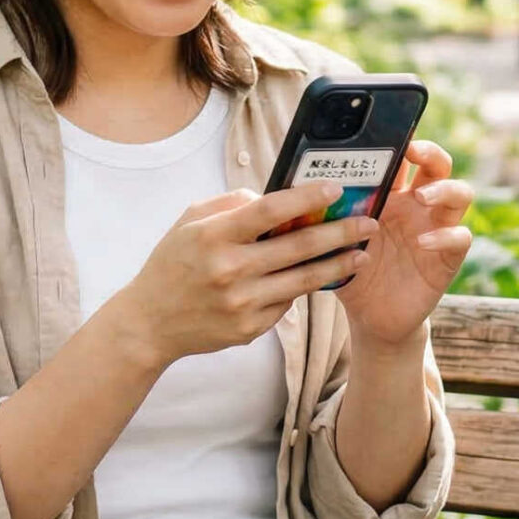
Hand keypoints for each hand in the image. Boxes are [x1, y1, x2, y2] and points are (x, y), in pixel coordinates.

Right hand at [106, 183, 379, 368]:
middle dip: (340, 232)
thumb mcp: (189, 222)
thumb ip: (231, 204)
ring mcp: (242, 304)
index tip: (335, 188)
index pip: (270, 210)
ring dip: (338, 265)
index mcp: (214, 236)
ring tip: (362, 253)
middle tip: (369, 223)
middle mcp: (230, 271)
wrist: (149, 324)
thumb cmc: (172, 264)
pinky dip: (301, 289)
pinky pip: (286, 304)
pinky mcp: (249, 329)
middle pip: (299, 247)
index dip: (306, 197)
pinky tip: (315, 278)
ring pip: (304, 280)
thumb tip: (275, 197)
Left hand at [333, 139, 475, 350]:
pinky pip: (460, 237)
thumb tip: (291, 186)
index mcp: (391, 193)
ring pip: (460, 194)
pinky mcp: (447, 258)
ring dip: (444, 189)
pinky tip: (423, 242)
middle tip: (413, 152)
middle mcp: (417, 206)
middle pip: (439, 164)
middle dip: (430, 152)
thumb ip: (322, 213)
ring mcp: (436, 228)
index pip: (405, 156)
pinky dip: (446, 236)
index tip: (389, 131)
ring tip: (421, 196)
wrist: (369, 316)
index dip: (402, 140)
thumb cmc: (349, 268)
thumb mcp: (332, 237)